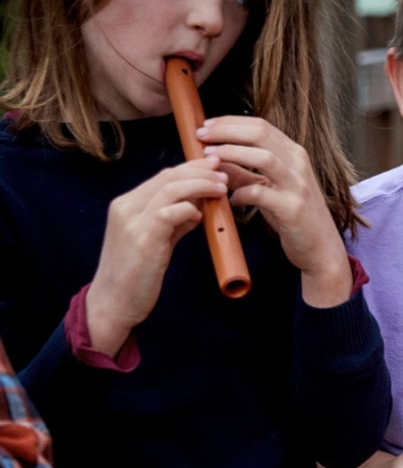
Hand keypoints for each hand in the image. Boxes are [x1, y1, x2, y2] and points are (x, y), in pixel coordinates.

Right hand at [85, 160, 229, 354]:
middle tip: (223, 172)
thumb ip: (174, 222)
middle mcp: (126, 207)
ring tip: (221, 188)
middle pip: (167, 177)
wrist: (113, 301)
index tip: (214, 166)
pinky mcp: (143, 239)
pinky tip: (201, 214)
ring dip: (200, 185)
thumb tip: (197, 208)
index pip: (162, 176)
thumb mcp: (155, 241)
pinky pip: (168, 213)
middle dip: (199, 171)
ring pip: (169, 189)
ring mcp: (132, 222)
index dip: (191, 168)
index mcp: (126, 204)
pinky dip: (188, 209)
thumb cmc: (135, 273)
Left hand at [198, 115, 349, 304]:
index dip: (230, 122)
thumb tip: (215, 162)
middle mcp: (298, 164)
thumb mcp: (270, 189)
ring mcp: (298, 186)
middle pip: (260, 134)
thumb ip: (244, 174)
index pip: (261, 126)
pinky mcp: (292, 208)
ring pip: (263, 158)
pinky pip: (260, 194)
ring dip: (231, 154)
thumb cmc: (295, 217)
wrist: (321, 247)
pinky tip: (231, 199)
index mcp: (294, 154)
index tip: (206, 125)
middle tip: (201, 136)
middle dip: (226, 131)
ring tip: (209, 159)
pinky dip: (241, 193)